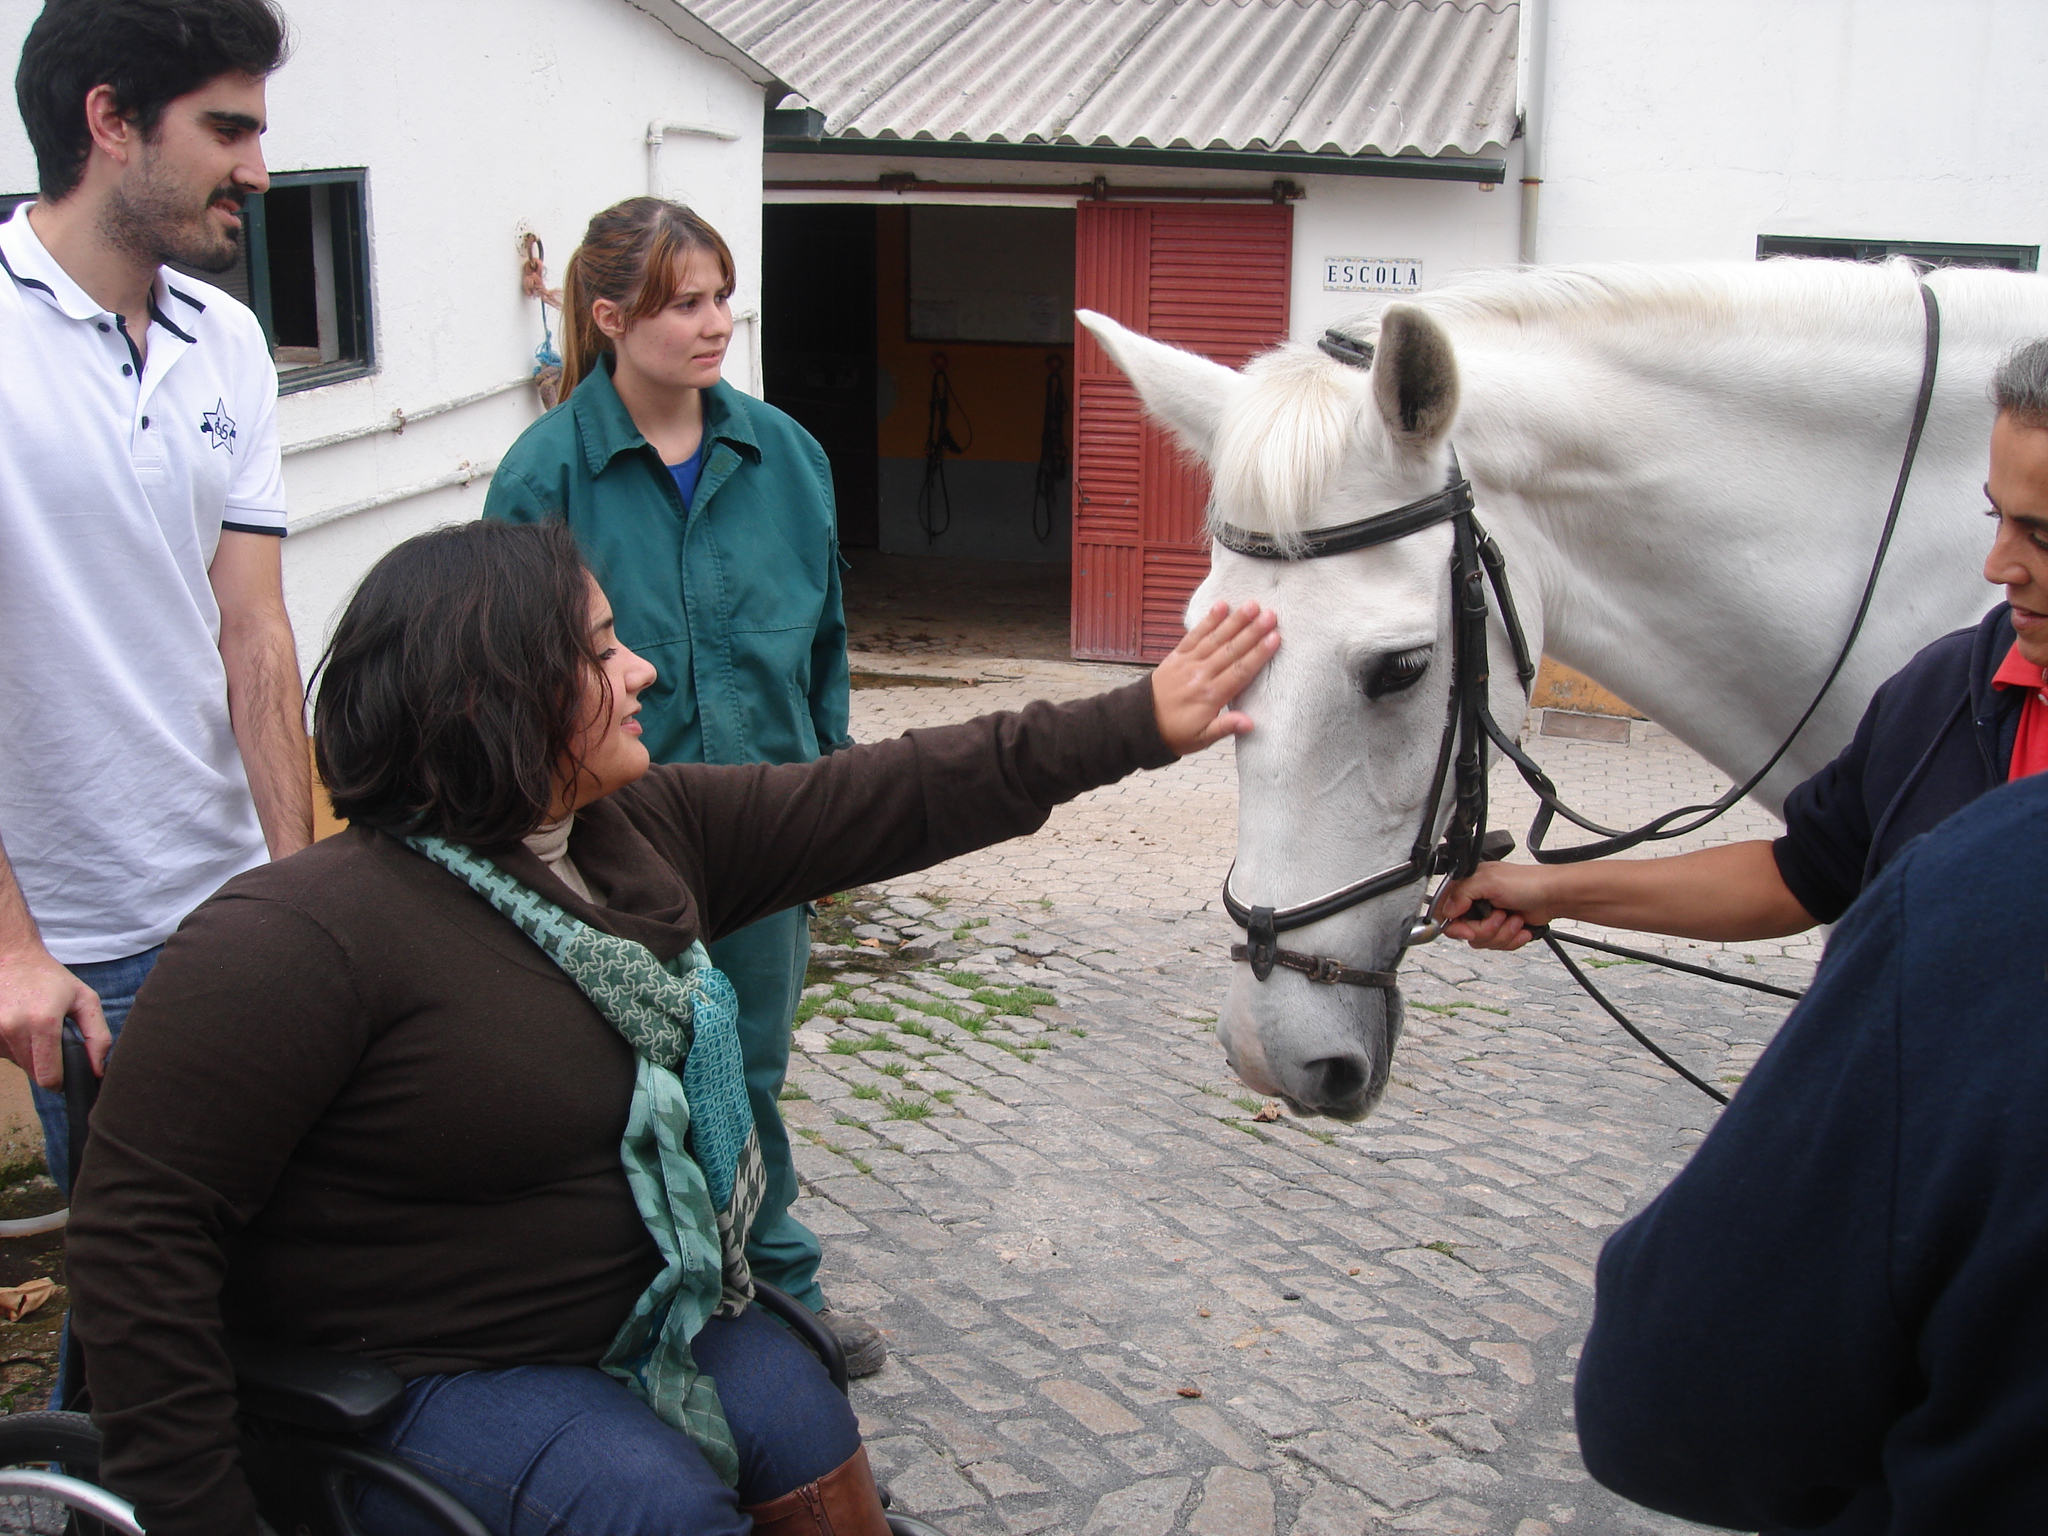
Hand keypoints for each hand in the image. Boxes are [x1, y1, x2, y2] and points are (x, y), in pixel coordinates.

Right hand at [0, 942, 107, 1088]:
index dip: (60, 1081)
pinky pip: (3, 1053)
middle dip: (47, 1066)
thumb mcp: (85, 1000)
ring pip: (18, 1063)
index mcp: (43, 1023)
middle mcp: (14, 1028)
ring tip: (36, 1029)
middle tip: (53, 1043)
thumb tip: (96, 1070)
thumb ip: (97, 1037)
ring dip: (29, 1055)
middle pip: (33, 1073)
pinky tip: (21, 1027)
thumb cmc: (52, 979)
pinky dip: (14, 1047)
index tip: (66, 1075)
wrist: (13, 958)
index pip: (48, 1077)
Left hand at [1152, 600, 1279, 754]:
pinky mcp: (1177, 655)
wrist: (1141, 723)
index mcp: (1211, 696)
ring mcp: (1189, 663)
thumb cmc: (1176, 733)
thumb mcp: (1202, 739)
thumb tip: (1250, 723)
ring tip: (1252, 606)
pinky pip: (1195, 635)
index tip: (1275, 638)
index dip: (1259, 654)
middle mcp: (1201, 675)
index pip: (1240, 671)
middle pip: (1231, 650)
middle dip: (1252, 632)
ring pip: (1215, 638)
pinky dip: (1208, 620)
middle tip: (1271, 615)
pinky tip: (1221, 606)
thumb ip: (1226, 727)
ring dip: (1235, 621)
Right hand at [1435, 862, 1555, 951]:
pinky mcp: (1501, 929)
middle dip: (1486, 929)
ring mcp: (1488, 917)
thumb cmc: (1529, 882)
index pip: (1446, 912)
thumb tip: (1447, 911)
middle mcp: (1475, 903)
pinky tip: (1519, 926)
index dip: (1455, 925)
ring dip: (1502, 934)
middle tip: (1500, 917)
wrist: (1554, 896)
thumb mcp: (1490, 881)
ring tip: (1513, 919)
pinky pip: (1497, 945)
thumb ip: (1463, 893)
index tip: (1469, 930)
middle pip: (1465, 932)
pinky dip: (1511, 939)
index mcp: (1468, 887)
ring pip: (1481, 941)